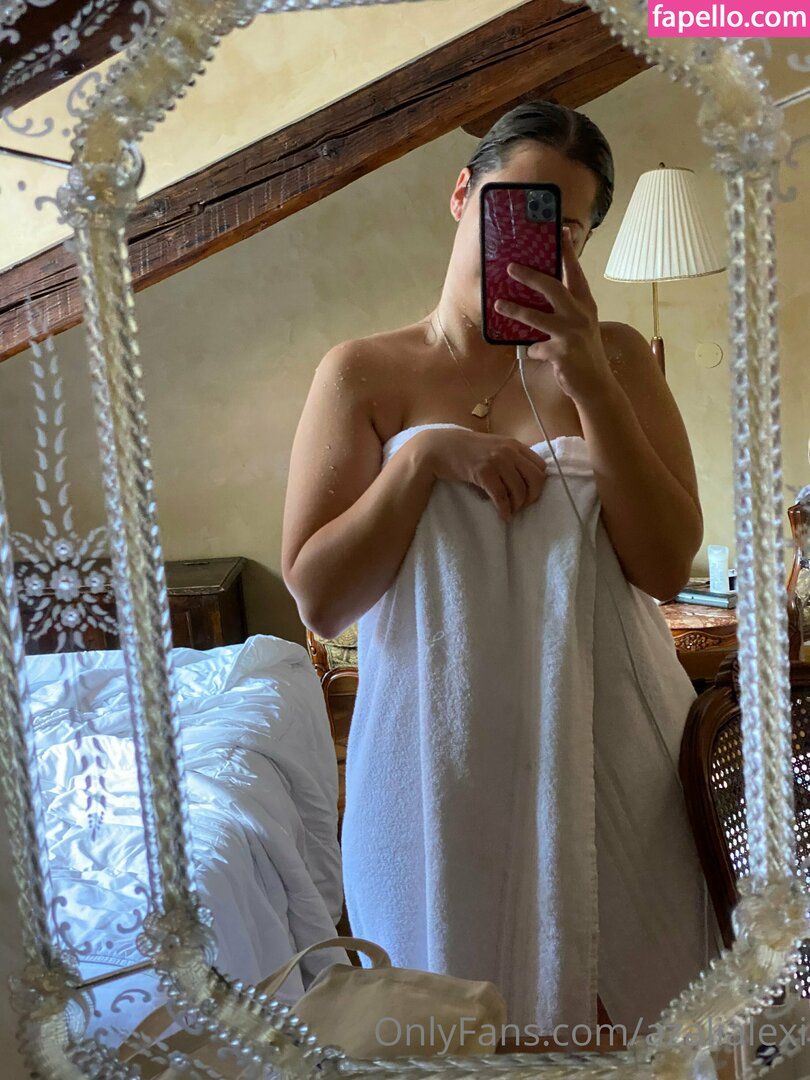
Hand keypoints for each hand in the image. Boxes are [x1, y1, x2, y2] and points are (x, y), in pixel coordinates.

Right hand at [412, 426, 546, 523]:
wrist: (439, 447)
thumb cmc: (466, 450)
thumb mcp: (493, 448)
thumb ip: (510, 458)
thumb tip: (525, 481)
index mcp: (514, 445)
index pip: (541, 466)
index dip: (538, 484)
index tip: (529, 494)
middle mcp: (509, 451)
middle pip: (536, 479)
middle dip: (532, 497)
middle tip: (522, 506)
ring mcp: (496, 461)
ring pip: (519, 490)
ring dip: (517, 506)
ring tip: (510, 512)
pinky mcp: (483, 472)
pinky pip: (501, 496)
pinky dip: (504, 509)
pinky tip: (502, 516)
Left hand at [493, 227, 613, 404]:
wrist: (596, 385)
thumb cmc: (584, 353)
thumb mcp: (581, 326)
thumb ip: (566, 309)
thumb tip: (540, 294)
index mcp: (586, 304)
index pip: (576, 272)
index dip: (568, 252)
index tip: (561, 229)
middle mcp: (581, 315)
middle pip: (553, 287)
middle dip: (530, 276)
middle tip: (511, 267)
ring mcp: (571, 334)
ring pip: (537, 317)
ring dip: (516, 310)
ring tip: (499, 304)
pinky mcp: (562, 353)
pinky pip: (537, 348)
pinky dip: (534, 352)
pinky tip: (537, 356)